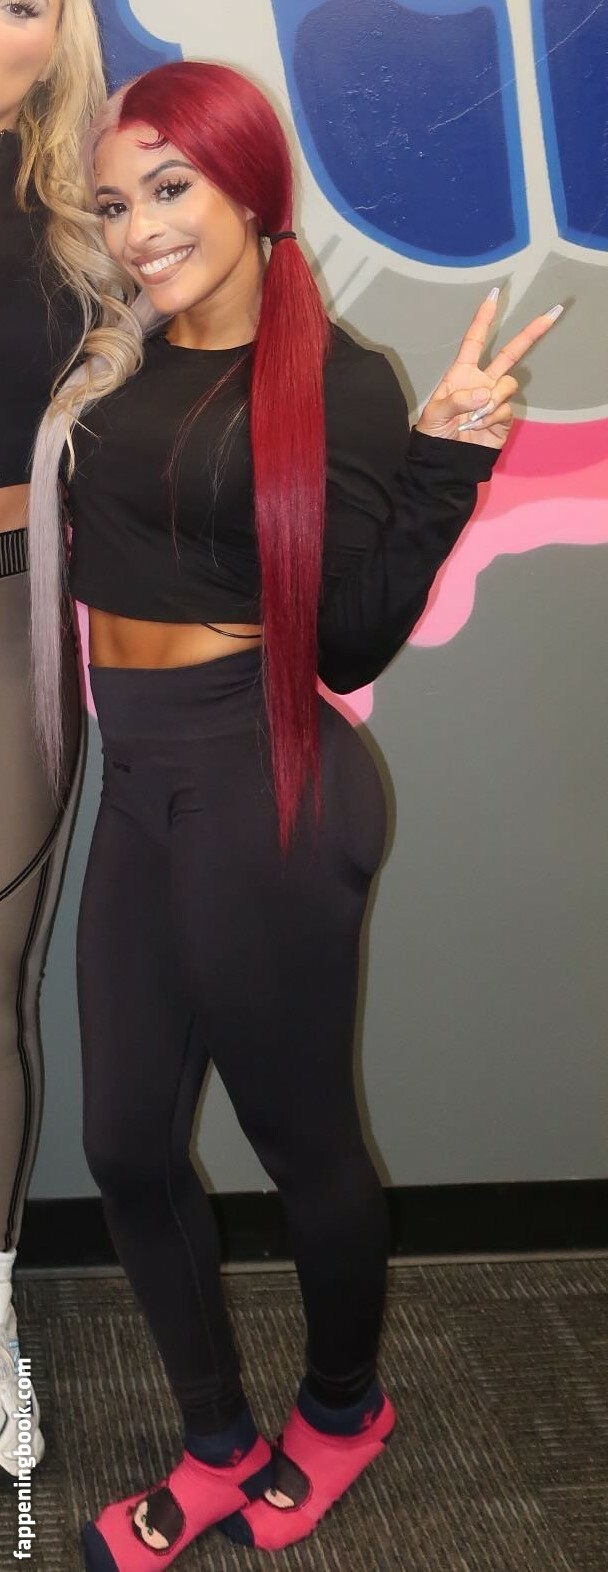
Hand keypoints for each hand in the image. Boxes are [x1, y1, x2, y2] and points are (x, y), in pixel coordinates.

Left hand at [415, 289, 563, 449]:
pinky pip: (505, 410)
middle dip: (530, 334)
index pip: (475, 340)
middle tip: (552, 314)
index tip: (494, 296)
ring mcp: (495, 398)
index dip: (484, 318)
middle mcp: (482, 381)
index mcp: (462, 373)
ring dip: (491, 401)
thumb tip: (485, 394)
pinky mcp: (503, 417)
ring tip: (472, 418)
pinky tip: (477, 428)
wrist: (445, 460)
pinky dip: (491, 419)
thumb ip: (457, 400)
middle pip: (510, 353)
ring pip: (508, 385)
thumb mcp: (435, 413)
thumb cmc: (434, 433)